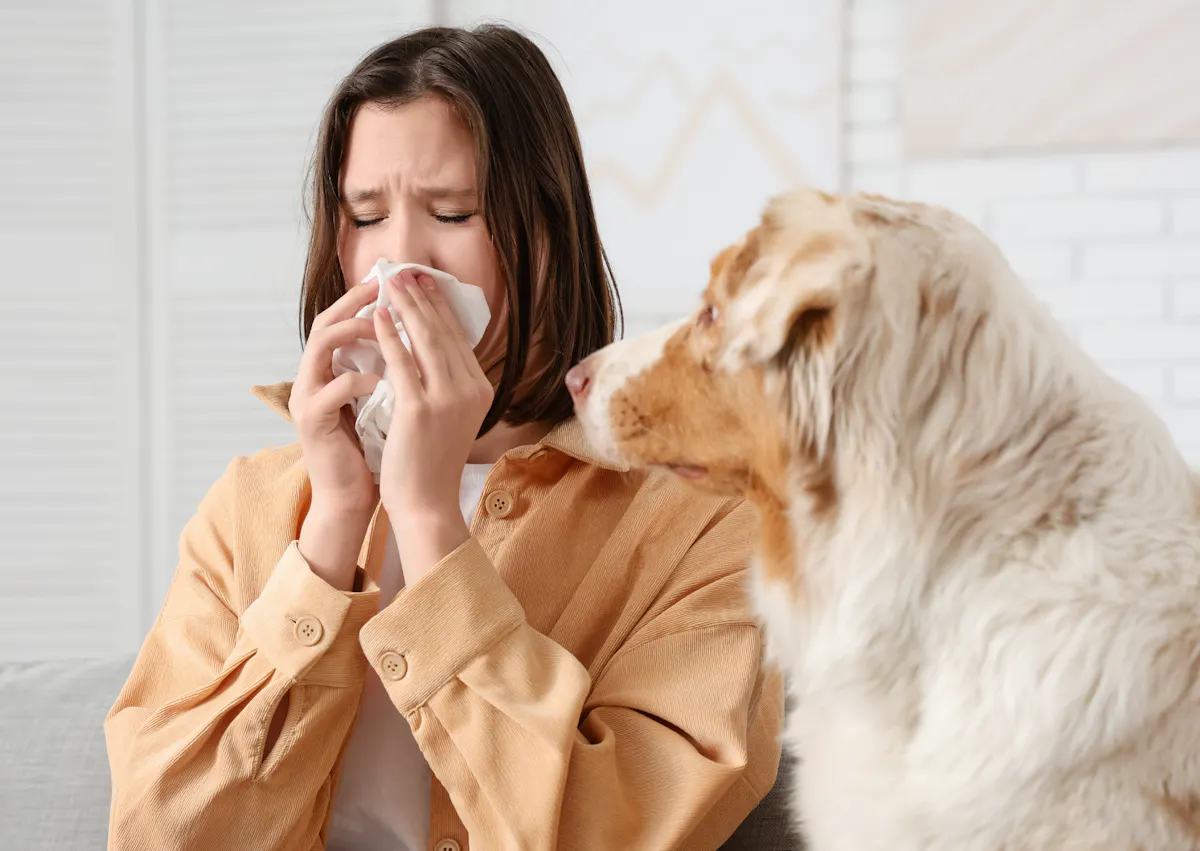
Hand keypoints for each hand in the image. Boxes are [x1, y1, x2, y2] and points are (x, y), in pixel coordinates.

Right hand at [291, 279, 382, 587]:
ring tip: (385, 326)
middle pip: (324, 323)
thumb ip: (393, 370)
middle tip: (386, 286)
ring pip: (321, 346)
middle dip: (356, 302)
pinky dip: (365, 378)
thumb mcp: (387, 402)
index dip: (367, 300)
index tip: (398, 283)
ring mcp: (307, 398)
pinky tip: (391, 380)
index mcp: (329, 372)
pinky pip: (336, 387)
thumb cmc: (375, 450)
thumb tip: (427, 338)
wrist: (353, 497)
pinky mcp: (311, 421)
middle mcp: (311, 379)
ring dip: (356, 331)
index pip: (343, 321)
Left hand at [374, 269, 493, 584]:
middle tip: (405, 270)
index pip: (458, 338)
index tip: (423, 282)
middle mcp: (470, 390)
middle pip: (444, 332)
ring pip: (425, 340)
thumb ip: (445, 383)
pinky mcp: (420, 408)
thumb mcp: (449, 417)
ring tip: (391, 282)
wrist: (426, 504)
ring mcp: (447, 399)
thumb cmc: (430, 463)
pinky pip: (402, 362)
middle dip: (423, 297)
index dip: (439, 306)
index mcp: (481, 390)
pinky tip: (379, 316)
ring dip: (407, 306)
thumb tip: (429, 347)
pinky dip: (390, 335)